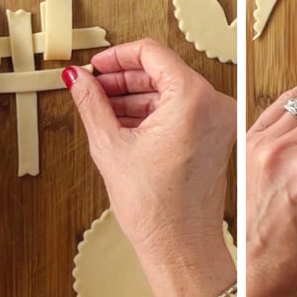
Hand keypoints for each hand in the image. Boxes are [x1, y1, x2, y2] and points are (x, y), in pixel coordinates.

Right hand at [65, 38, 236, 296]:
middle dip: (124, 79)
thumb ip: (91, 102)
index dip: (117, 56)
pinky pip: (183, 110)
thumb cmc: (155, 206)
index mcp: (193, 97)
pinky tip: (125, 124)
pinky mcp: (218, 135)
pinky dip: (154, 112)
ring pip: (171, 90)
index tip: (95, 66)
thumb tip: (77, 77)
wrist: (180, 244)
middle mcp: (214, 104)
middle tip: (93, 87)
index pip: (151, 52)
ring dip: (136, 96)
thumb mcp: (110, 145)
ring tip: (102, 109)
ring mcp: (220, 120)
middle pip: (162, 71)